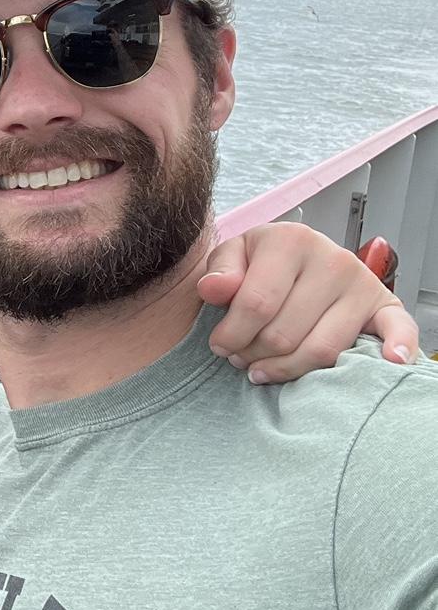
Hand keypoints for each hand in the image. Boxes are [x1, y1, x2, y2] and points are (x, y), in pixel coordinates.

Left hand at [201, 224, 417, 383]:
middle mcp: (332, 259)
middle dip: (253, 354)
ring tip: (263, 368)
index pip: (256, 304)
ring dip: (287, 369)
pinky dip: (398, 348)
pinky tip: (388, 362)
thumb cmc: (261, 262)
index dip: (231, 334)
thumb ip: (219, 272)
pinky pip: (398, 330)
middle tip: (240, 359)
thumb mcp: (232, 256)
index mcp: (291, 240)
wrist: (301, 256)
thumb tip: (212, 290)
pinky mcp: (386, 305)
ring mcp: (362, 283)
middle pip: (285, 333)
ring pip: (321, 349)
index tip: (219, 346)